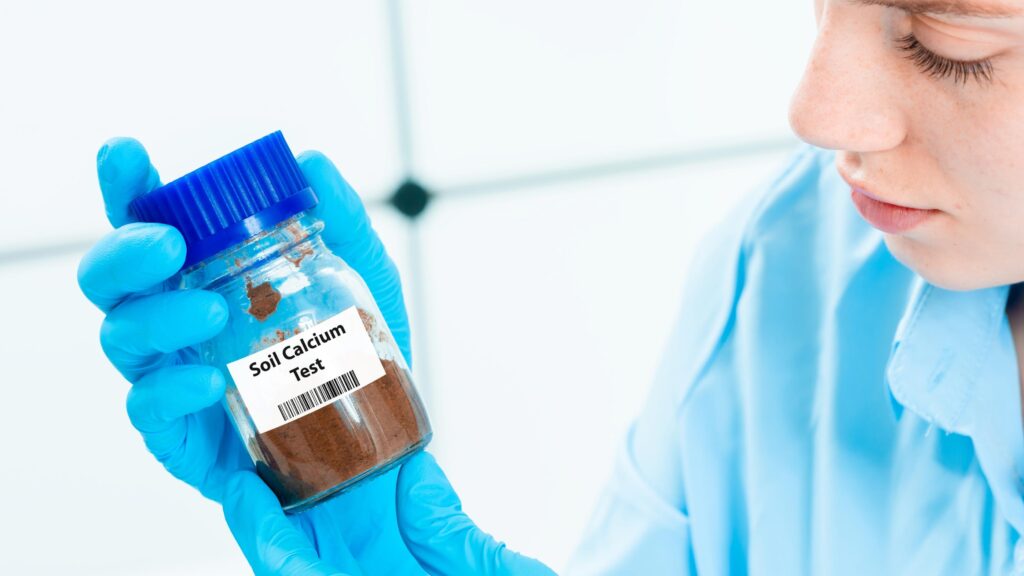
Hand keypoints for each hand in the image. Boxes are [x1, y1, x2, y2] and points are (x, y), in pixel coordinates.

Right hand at [78, 138, 552, 573]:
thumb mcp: (366, 280)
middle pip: (112, 281)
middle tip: (169, 246)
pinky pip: (148, 409)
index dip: (126, 189)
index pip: (150, 224)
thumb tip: (314, 164)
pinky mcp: (180, 433)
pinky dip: (170, 391)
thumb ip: (342, 223)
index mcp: (206, 275)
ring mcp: (171, 375)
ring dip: (159, 317)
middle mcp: (176, 319)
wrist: (375, 442)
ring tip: (215, 313)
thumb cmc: (355, 353)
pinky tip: (208, 381)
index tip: (126, 156)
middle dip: (125, 254)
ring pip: (121, 337)